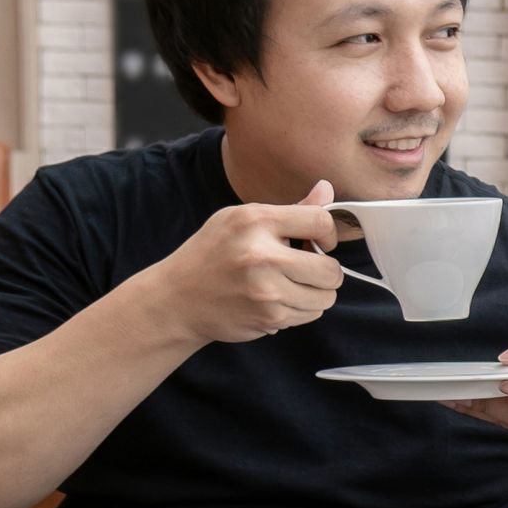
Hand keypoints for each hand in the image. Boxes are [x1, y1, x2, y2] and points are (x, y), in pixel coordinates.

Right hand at [137, 179, 347, 344]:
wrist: (176, 299)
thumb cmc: (212, 254)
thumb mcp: (242, 220)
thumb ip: (291, 210)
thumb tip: (327, 189)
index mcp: (256, 221)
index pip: (320, 221)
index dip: (329, 233)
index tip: (319, 241)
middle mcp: (262, 255)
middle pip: (331, 269)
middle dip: (325, 270)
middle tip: (306, 268)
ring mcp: (266, 290)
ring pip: (326, 297)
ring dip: (314, 293)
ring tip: (289, 285)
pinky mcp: (268, 318)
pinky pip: (310, 315)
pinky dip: (300, 309)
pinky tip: (276, 300)